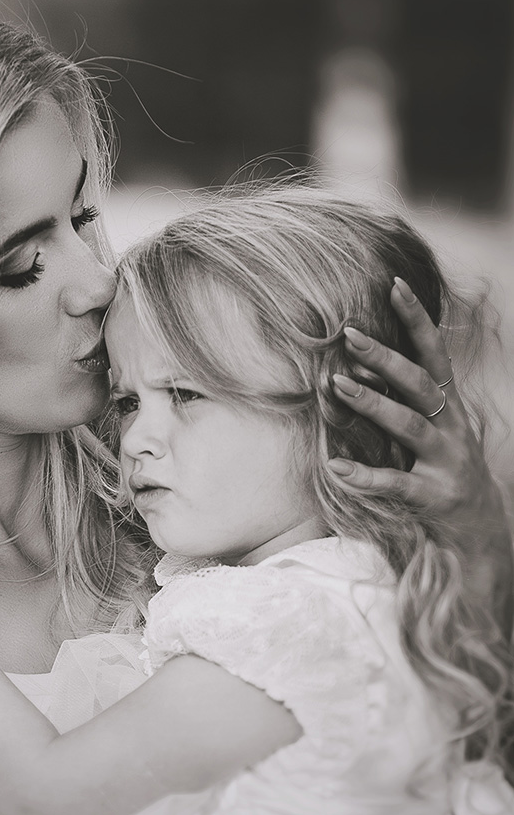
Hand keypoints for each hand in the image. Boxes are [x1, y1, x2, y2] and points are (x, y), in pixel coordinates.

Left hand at [329, 277, 512, 634]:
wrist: (477, 530)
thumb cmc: (443, 470)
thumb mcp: (432, 427)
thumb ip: (404, 396)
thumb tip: (361, 358)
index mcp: (449, 406)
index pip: (434, 353)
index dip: (417, 319)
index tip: (394, 284)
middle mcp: (451, 427)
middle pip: (420, 383)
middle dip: (386, 356)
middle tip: (349, 333)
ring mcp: (444, 461)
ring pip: (410, 426)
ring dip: (374, 403)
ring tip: (338, 384)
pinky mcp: (432, 496)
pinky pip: (396, 484)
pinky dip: (366, 476)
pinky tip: (336, 468)